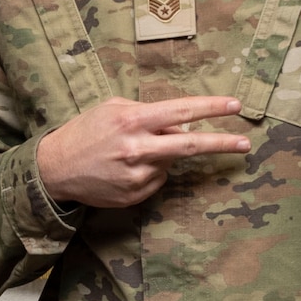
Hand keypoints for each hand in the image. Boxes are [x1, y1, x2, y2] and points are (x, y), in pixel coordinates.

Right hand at [34, 95, 249, 207]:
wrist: (55, 168)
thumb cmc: (85, 131)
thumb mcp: (112, 109)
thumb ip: (147, 113)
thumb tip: (179, 126)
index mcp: (132, 120)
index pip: (180, 111)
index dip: (210, 108)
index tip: (234, 106)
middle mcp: (137, 147)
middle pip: (190, 145)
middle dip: (221, 143)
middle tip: (245, 143)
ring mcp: (136, 174)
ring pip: (170, 163)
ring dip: (162, 156)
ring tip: (131, 153)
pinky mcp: (133, 194)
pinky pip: (156, 180)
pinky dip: (149, 172)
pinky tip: (124, 169)